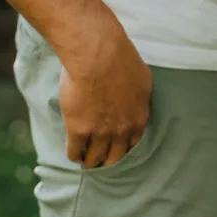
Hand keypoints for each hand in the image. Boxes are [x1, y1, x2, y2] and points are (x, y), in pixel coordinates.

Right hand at [58, 30, 151, 167]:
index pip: (133, 144)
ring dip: (90, 161)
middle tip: (101, 162)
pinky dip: (74, 155)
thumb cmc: (120, 58)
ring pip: (95, 157)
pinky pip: (75, 151)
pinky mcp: (78, 130)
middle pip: (115, 156)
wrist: (97, 55)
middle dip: (108, 161)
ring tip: (86, 162)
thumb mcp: (142, 78)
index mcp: (138, 117)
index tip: (117, 149)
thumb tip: (136, 100)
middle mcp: (121, 130)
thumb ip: (139, 96)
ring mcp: (99, 133)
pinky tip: (73, 154)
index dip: (124, 148)